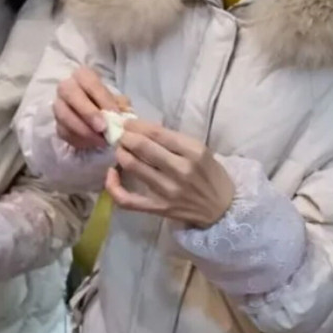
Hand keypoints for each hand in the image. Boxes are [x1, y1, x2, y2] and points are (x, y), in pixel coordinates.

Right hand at [54, 66, 131, 150]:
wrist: (97, 120)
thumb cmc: (108, 106)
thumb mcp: (118, 102)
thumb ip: (121, 106)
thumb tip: (121, 116)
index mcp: (82, 76)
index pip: (90, 82)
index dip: (103, 98)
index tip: (115, 114)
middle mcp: (66, 87)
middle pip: (71, 94)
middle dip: (88, 112)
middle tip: (103, 128)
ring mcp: (59, 106)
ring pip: (64, 115)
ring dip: (83, 130)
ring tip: (100, 140)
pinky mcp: (57, 125)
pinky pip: (64, 132)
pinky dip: (79, 140)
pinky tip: (93, 144)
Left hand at [110, 122, 234, 228]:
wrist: (221, 209)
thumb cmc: (210, 175)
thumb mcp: (200, 150)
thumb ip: (173, 140)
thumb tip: (141, 128)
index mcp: (193, 151)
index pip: (156, 132)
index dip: (136, 125)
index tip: (128, 123)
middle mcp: (180, 170)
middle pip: (141, 147)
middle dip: (125, 137)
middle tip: (122, 135)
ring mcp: (168, 191)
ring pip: (132, 166)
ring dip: (121, 153)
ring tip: (121, 150)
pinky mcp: (159, 208)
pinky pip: (128, 199)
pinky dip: (114, 187)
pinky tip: (112, 174)